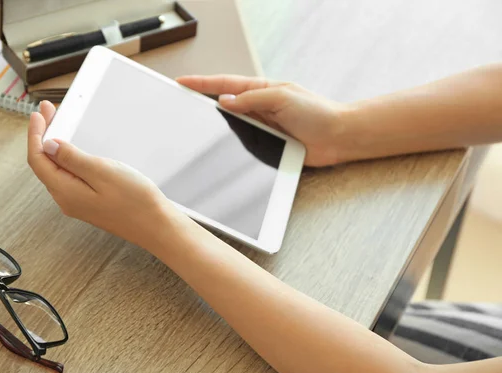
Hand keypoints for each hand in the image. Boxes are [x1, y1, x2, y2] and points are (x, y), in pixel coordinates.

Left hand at [27, 101, 178, 249]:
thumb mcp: (101, 171)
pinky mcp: (88, 203)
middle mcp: (66, 199)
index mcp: (65, 191)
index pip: (38, 159)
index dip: (35, 134)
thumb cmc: (135, 201)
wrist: (155, 225)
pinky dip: (66, 158)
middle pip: (44, 164)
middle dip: (43, 136)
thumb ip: (71, 158)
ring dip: (54, 146)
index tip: (39, 114)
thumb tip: (48, 146)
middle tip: (50, 111)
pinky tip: (72, 150)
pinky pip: (68, 177)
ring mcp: (77, 202)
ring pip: (56, 170)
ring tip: (59, 125)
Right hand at [176, 75, 354, 166]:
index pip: (226, 84)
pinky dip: (229, 143)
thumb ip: (252, 99)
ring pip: (230, 124)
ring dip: (214, 123)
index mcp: (262, 90)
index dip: (202, 83)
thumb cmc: (317, 113)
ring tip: (192, 122)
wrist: (337, 137)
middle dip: (201, 101)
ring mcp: (261, 126)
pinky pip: (242, 143)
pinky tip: (218, 143)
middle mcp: (259, 107)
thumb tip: (225, 101)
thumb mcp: (282, 97)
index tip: (182, 82)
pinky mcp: (266, 144)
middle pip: (224, 103)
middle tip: (181, 100)